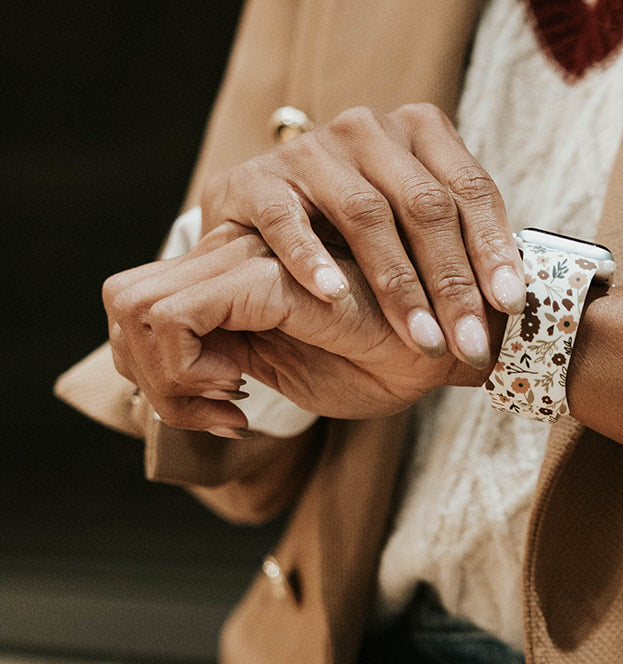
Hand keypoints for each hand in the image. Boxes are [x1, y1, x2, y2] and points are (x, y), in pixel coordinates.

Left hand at [103, 225, 493, 434]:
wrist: (456, 348)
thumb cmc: (384, 358)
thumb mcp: (287, 363)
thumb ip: (228, 350)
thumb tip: (167, 368)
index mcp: (236, 269)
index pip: (137, 305)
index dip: (151, 372)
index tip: (222, 414)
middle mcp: (236, 248)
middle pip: (124, 302)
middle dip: (150, 383)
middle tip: (219, 415)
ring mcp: (247, 257)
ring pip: (138, 308)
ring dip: (168, 383)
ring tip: (234, 408)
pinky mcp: (267, 274)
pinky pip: (176, 316)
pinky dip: (188, 372)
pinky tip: (246, 397)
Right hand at [199, 102, 526, 369]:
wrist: (251, 227)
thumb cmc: (349, 239)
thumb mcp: (411, 232)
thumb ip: (458, 250)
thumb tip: (521, 307)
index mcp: (420, 132)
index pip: (470, 188)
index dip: (494, 248)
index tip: (511, 306)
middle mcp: (368, 130)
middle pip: (425, 205)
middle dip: (452, 283)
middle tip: (469, 344)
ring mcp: (310, 150)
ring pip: (366, 214)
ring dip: (398, 285)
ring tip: (423, 339)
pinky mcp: (255, 180)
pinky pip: (287, 219)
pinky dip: (311, 259)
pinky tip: (335, 298)